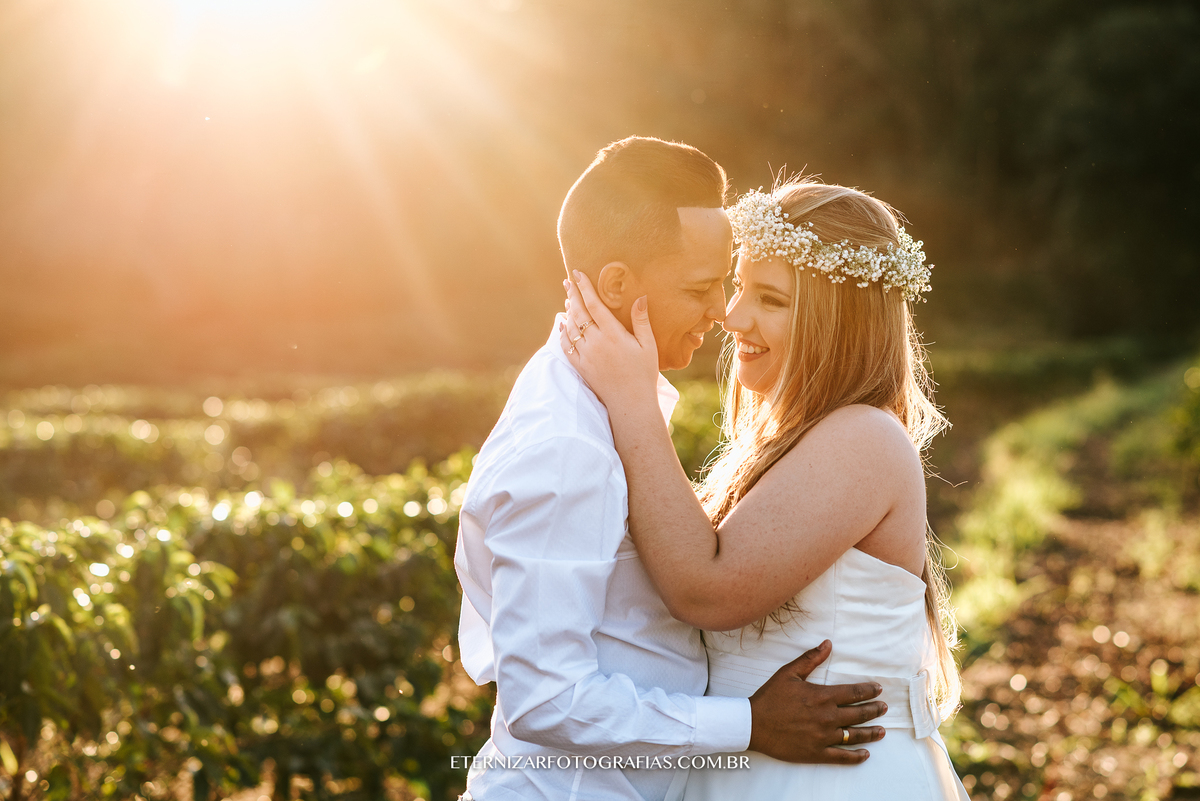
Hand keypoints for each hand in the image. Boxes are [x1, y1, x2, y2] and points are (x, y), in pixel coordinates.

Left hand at [559, 272, 659, 409]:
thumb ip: (642, 321)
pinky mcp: (580, 367)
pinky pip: (566, 346)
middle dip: (573, 294)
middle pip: (579, 313)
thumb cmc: (644, 373)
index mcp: (614, 335)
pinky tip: (563, 324)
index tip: (578, 274)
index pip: (594, 305)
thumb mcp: (648, 346)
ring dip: (568, 311)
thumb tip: (641, 297)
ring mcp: (586, 355)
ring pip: (571, 328)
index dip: (585, 288)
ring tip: (569, 300)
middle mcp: (596, 343)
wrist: (630, 402)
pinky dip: (562, 333)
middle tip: (567, 281)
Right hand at [747, 640, 886, 763]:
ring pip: (855, 736)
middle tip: (884, 708)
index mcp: (822, 696)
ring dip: (871, 733)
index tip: (878, 690)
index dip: (869, 691)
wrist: (753, 724)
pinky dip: (856, 756)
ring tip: (882, 730)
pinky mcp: (817, 753)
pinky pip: (842, 756)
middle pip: (859, 714)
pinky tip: (865, 754)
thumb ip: (811, 659)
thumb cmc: (770, 697)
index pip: (854, 693)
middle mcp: (827, 717)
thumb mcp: (789, 673)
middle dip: (874, 710)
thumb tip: (828, 644)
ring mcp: (823, 737)